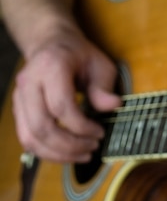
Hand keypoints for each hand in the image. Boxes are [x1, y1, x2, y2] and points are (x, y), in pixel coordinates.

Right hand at [12, 29, 120, 162]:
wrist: (52, 45)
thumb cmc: (79, 56)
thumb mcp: (100, 65)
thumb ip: (104, 87)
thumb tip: (114, 106)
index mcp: (50, 67)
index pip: (60, 106)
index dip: (81, 126)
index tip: (100, 132)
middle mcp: (28, 83)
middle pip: (42, 126)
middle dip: (70, 144)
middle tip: (93, 147)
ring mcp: (19, 98)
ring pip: (30, 137)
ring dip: (58, 153)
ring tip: (83, 154)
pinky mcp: (18, 111)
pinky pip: (27, 139)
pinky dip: (48, 152)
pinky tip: (68, 153)